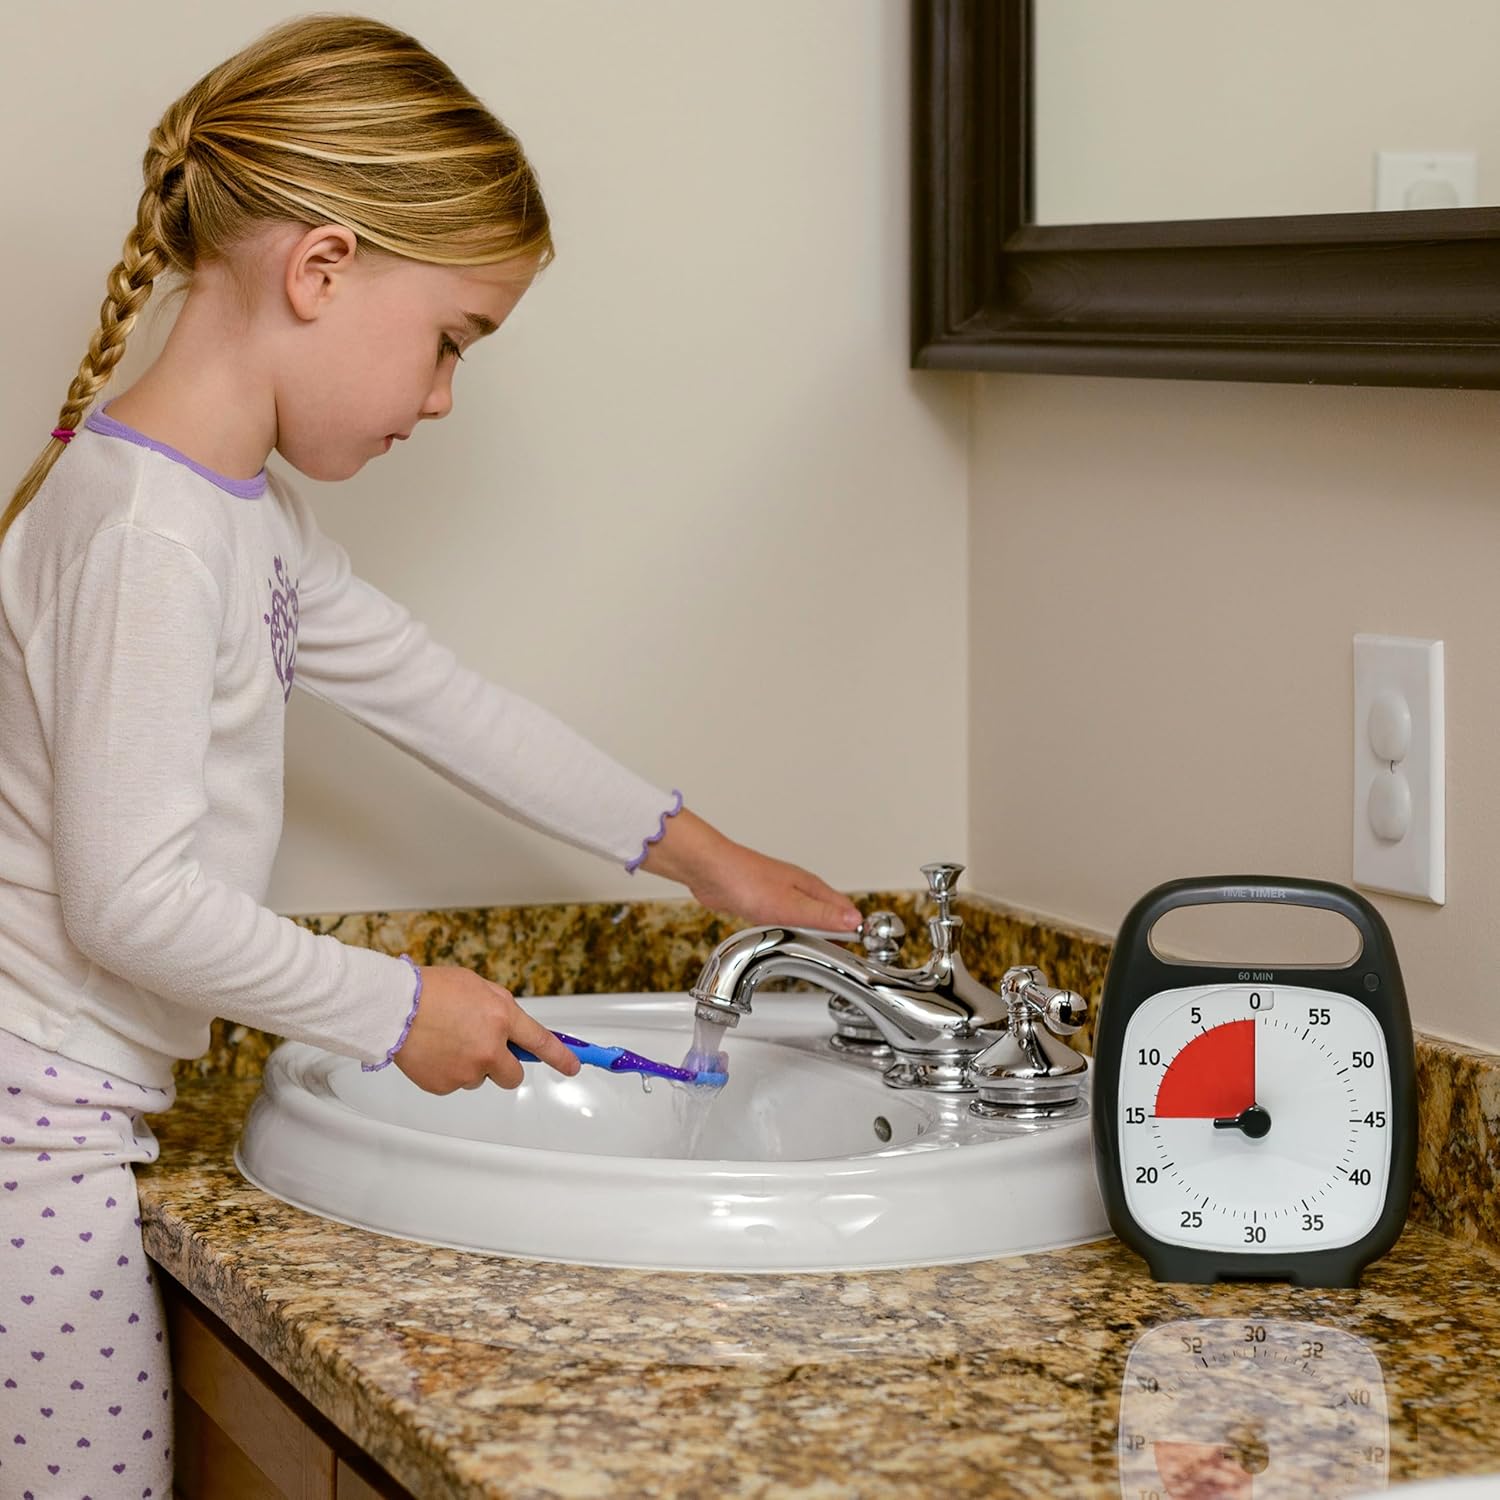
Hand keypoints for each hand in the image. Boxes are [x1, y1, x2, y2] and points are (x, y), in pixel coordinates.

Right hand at [393, 965, 580, 1093]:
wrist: (393, 1007)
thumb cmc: (432, 989)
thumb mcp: (478, 987)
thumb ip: (500, 1008)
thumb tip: (513, 1027)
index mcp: (502, 1017)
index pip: (542, 1043)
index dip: (561, 1057)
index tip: (574, 1066)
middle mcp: (490, 1048)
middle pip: (513, 1076)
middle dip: (504, 1067)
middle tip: (485, 1051)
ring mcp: (467, 1070)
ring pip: (480, 1078)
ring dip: (471, 1066)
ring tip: (447, 1042)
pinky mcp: (445, 1085)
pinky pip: (455, 1084)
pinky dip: (448, 1072)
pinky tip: (434, 1052)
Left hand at [636, 807, 861, 932]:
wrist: (710, 872)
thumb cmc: (745, 881)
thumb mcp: (790, 905)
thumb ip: (822, 914)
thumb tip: (854, 920)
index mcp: (810, 886)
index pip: (843, 908)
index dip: (856, 925)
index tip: (865, 943)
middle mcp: (798, 888)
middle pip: (827, 910)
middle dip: (839, 929)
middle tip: (847, 950)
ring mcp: (780, 893)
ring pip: (806, 914)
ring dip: (816, 929)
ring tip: (824, 947)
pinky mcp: (762, 902)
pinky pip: (785, 917)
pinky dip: (793, 929)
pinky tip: (788, 937)